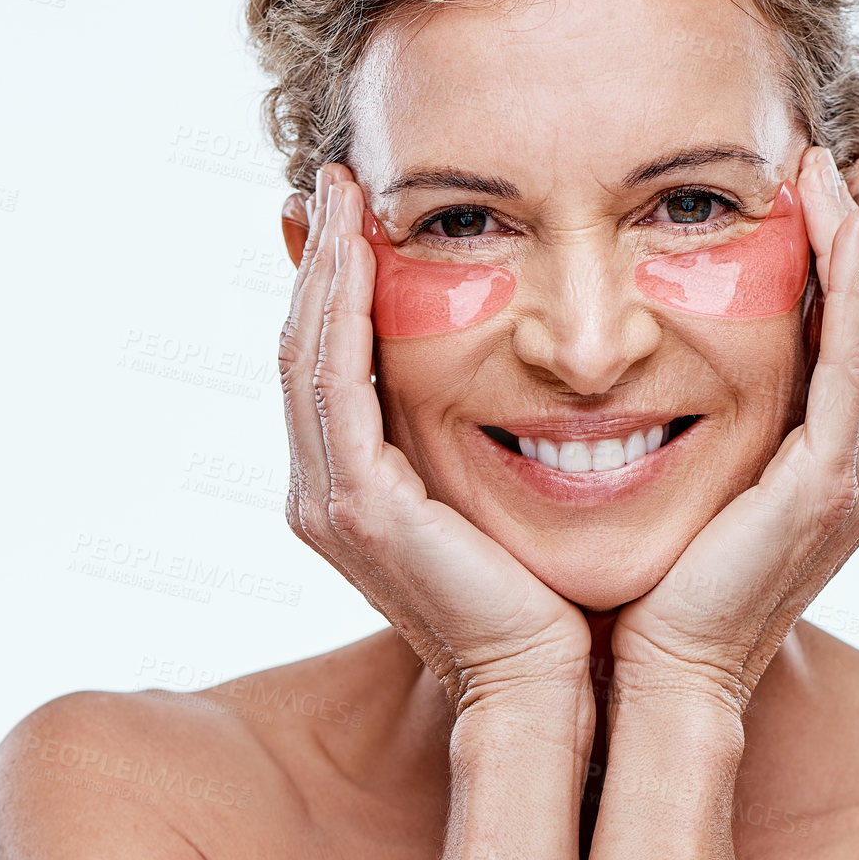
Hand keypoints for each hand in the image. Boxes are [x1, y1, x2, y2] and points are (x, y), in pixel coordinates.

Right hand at [279, 163, 592, 714]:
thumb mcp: (500, 491)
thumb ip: (476, 433)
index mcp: (357, 489)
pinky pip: (338, 384)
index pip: (330, 364)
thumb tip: (513, 362)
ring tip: (343, 192)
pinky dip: (342, 311)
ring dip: (324, 269)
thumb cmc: (545, 591)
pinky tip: (361, 249)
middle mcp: (328, 494)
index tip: (360, 211)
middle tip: (338, 180)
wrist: (554, 680)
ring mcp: (335, 504)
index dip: (335, 285)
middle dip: (320, 261)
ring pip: (309, 356)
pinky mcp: (362, 509)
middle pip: (304, 350)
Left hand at [609, 146, 858, 717]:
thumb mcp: (702, 477)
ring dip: (857, 247)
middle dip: (857, 239)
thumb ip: (718, 419)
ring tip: (827, 175)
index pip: (854, 340)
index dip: (843, 263)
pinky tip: (838, 231)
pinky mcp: (832, 485)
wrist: (661, 670)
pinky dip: (851, 292)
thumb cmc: (665, 578)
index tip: (810, 193)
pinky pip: (852, 365)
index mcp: (836, 464)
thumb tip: (674, 352)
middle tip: (825, 163)